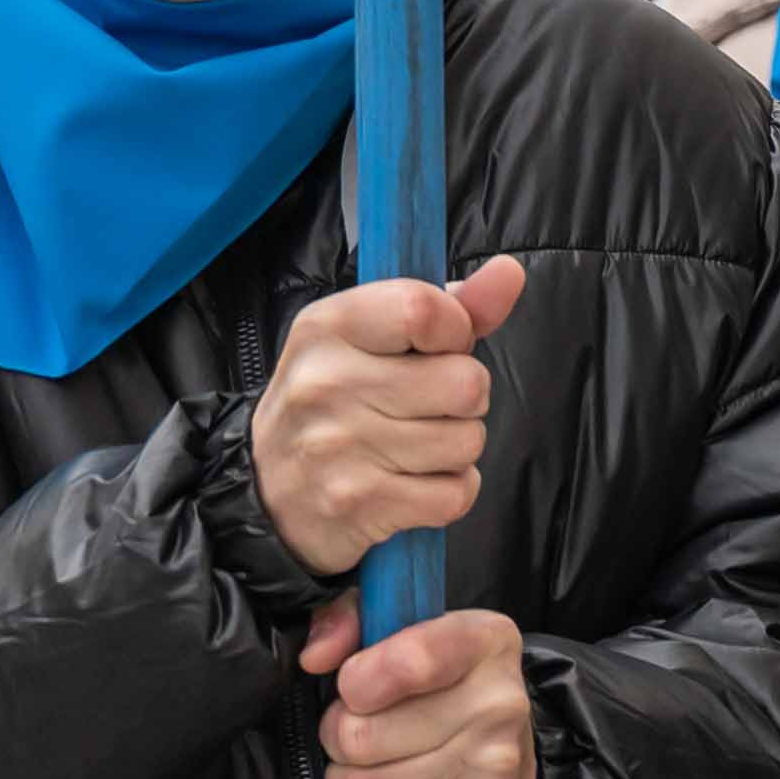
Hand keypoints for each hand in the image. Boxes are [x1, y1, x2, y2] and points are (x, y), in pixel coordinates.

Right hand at [248, 255, 527, 579]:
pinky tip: (414, 483)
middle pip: (465, 383)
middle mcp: (328, 383)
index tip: (443, 345)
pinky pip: (456, 493)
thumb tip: (509, 273)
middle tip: (430, 404)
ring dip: (458, 447)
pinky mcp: (359, 505)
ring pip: (467, 441)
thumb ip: (448, 305)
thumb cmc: (336, 402)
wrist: (270, 495)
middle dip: (466, 397)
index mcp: (329, 326)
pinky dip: (450, 491)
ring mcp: (340, 447)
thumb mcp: (371, 339)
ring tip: (416, 445)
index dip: (457, 330)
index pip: (423, 310)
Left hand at [300, 601, 540, 778]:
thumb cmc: (440, 697)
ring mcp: (491, 767)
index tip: (350, 687)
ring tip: (360, 773)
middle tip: (353, 734)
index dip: (358, 679)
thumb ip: (353, 622)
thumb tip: (315, 655)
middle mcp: (497, 701)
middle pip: (365, 735)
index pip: (411, 660)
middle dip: (338, 738)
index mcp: (484, 641)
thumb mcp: (408, 638)